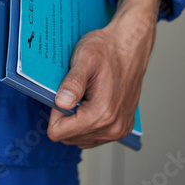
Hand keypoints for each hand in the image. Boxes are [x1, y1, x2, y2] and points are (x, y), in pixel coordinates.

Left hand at [46, 0, 160, 148]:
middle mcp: (113, 127)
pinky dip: (86, 123)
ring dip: (75, 121)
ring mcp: (119, 130)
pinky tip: (91, 102)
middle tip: (72, 93)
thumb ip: (72, 83)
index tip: (62, 94)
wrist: (129, 45)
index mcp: (102, 113)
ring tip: (83, 96)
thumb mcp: (84, 58)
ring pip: (80, 139)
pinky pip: (93, 137)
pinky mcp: (122, 128)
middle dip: (64, 117)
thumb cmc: (106, 49)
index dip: (54, 112)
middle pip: (68, 138)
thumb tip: (61, 103)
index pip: (59, 133)